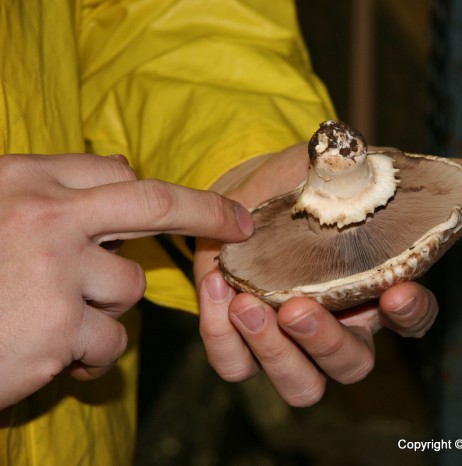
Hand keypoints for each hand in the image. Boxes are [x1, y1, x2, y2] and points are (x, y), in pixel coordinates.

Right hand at [0, 153, 252, 408]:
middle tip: (238, 222)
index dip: (151, 193)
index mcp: (22, 180)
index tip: (186, 205)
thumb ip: (45, 203)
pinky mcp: (63, 330)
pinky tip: (50, 354)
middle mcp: (46, 216)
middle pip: (154, 203)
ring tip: (51, 320)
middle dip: (206, 210)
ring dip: (105, 309)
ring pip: (128, 286)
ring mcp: (57, 272)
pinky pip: (112, 341)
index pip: (114, 173)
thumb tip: (115, 185)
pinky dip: (91, 354)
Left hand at [195, 144, 461, 405]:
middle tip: (296, 306)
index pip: (410, 320)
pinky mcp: (243, 344)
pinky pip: (236, 366)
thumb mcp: (364, 171)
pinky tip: (217, 290)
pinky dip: (226, 340)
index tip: (395, 291)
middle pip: (352, 365)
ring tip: (247, 302)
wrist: (245, 189)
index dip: (408, 315)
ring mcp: (290, 341)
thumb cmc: (312, 186)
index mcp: (375, 290)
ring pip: (301, 385)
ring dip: (276, 355)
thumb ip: (429, 179)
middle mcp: (339, 325)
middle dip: (327, 342)